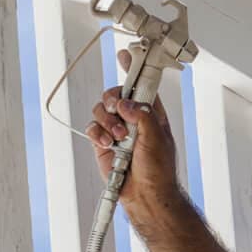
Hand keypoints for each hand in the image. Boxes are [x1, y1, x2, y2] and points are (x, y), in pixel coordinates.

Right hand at [87, 50, 181, 221]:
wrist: (145, 195)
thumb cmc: (159, 170)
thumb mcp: (157, 138)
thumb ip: (143, 115)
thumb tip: (126, 103)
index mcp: (151, 112)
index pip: (141, 85)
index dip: (133, 69)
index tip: (125, 55)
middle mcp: (132, 119)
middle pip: (115, 94)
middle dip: (113, 99)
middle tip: (118, 110)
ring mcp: (116, 130)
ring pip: (101, 110)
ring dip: (107, 122)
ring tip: (118, 138)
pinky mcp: (103, 144)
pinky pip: (93, 128)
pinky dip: (97, 133)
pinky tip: (107, 144)